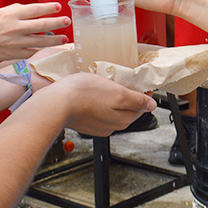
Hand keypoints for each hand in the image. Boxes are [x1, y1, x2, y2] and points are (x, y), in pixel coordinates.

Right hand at [0, 3, 68, 80]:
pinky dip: (41, 51)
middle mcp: (14, 28)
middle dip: (57, 23)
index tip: (58, 6)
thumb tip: (29, 11)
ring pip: (40, 41)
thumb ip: (14, 11)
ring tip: (64, 38)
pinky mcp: (13, 55)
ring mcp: (15, 43)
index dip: (48, 8)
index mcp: (10, 15)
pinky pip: (31, 53)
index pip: (34, 9)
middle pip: (42, 25)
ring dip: (54, 40)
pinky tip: (48, 50)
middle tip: (67, 21)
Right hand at [42, 72, 156, 135]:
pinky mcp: (85, 121)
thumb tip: (152, 105)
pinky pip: (99, 112)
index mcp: (122, 120)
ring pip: (113, 111)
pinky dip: (101, 103)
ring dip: (114, 99)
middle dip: (130, 96)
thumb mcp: (116, 93)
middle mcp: (111, 126)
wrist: (56, 103)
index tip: (141, 82)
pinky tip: (95, 93)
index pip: (141, 107)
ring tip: (109, 84)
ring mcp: (97, 125)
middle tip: (126, 80)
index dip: (143, 93)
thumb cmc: (83, 95)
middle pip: (128, 110)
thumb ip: (135, 100)